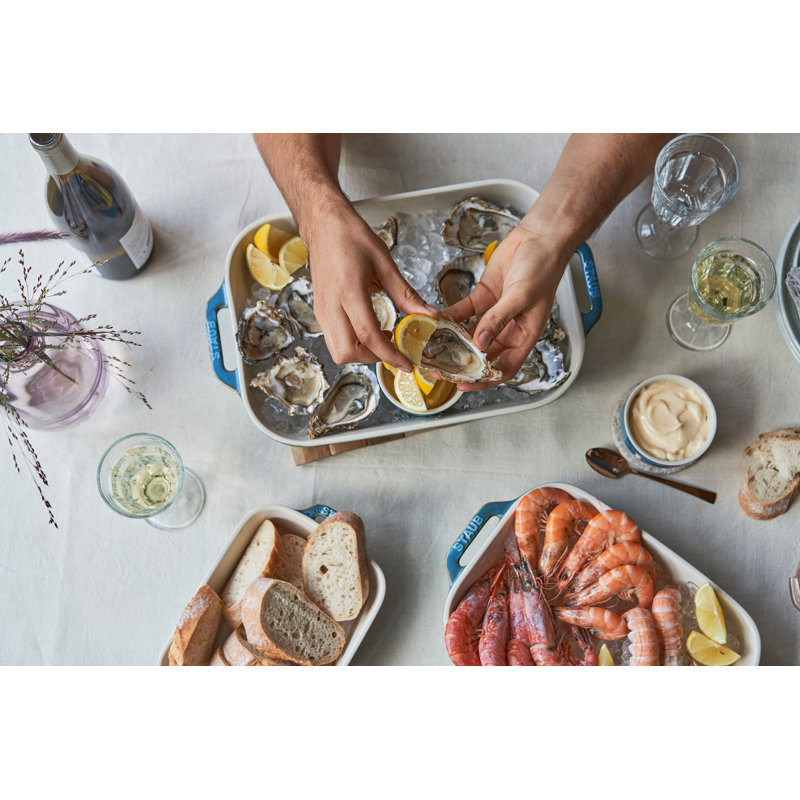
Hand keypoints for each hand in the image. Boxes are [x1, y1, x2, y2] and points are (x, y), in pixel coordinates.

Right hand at [304, 203, 437, 370]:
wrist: (324, 225)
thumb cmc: (351, 238)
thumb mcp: (384, 263)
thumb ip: (406, 294)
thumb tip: (429, 314)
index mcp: (348, 290)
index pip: (367, 335)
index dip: (389, 354)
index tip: (406, 363)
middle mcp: (330, 304)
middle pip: (346, 352)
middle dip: (372, 358)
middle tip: (392, 350)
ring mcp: (321, 310)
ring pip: (337, 350)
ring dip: (361, 352)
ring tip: (381, 339)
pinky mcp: (319, 311)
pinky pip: (334, 339)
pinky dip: (352, 343)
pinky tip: (368, 330)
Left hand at [443, 222, 567, 390]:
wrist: (540, 238)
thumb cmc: (543, 267)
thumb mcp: (521, 297)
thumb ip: (499, 320)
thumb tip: (481, 343)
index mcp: (524, 335)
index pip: (504, 369)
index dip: (485, 381)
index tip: (464, 383)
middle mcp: (508, 329)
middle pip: (483, 355)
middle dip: (462, 363)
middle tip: (440, 367)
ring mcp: (494, 314)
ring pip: (470, 335)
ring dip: (453, 342)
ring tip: (433, 347)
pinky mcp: (483, 297)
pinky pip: (463, 313)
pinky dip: (450, 318)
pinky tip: (436, 320)